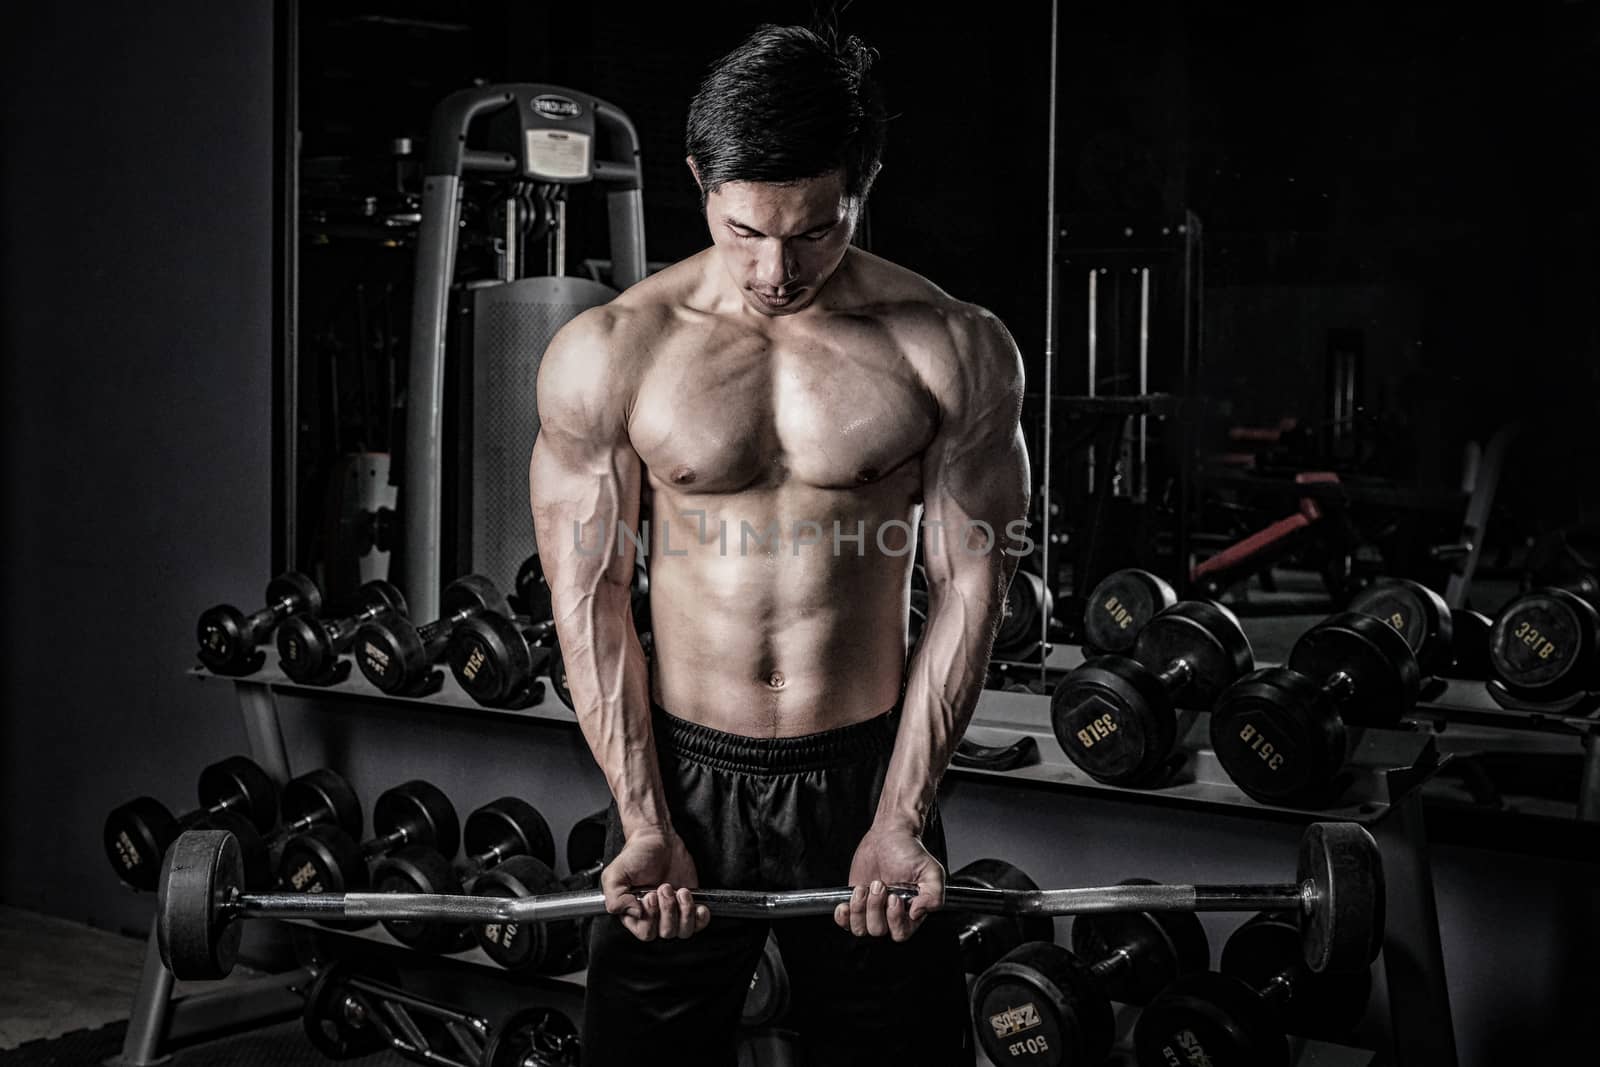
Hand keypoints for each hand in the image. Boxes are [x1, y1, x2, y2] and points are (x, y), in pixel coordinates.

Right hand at [601, 826, 709, 941]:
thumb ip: (615, 899)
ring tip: (680, 890)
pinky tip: (696, 903)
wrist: (658, 839)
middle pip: (666, 933)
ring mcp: (673, 911)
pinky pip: (699, 924)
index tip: (649, 896)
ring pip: (684, 931)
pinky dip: (701, 917)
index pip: (645, 933)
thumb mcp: (615, 875)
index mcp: (634, 913)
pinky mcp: (689, 904)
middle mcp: (654, 916)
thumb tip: (634, 914)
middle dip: (668, 909)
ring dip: (685, 911)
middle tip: (664, 887)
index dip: (651, 918)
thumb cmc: (636, 855)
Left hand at [833, 823, 944, 940]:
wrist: (889, 836)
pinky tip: (847, 903)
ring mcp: (872, 909)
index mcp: (910, 911)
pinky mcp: (856, 902)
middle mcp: (890, 914)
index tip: (894, 897)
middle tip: (879, 884)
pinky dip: (843, 917)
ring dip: (858, 909)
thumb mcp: (931, 871)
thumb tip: (917, 913)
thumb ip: (933, 895)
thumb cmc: (909, 852)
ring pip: (860, 929)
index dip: (894, 918)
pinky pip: (845, 922)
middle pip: (878, 930)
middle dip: (875, 907)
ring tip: (863, 888)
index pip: (900, 933)